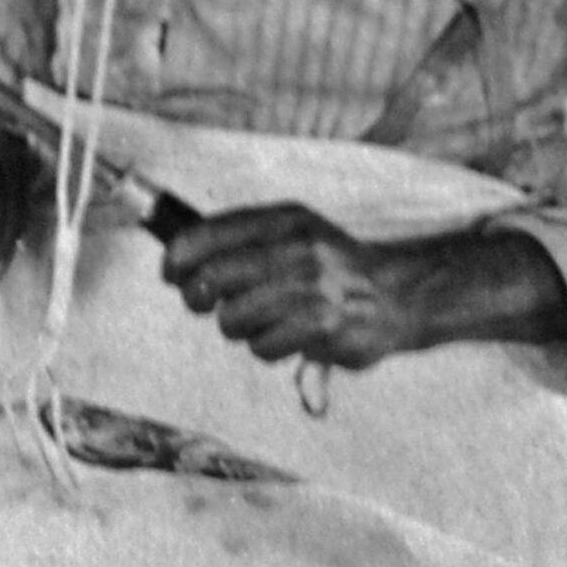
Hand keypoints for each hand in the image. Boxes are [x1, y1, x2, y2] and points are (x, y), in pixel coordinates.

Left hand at [159, 206, 566, 378]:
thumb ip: (241, 239)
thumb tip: (177, 257)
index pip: (210, 232)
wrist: (397, 294)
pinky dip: (267, 346)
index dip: (179, 255)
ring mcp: (311, 288)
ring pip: (233, 319)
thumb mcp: (294, 232)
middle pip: (213, 279)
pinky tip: (288, 335)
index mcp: (285, 219)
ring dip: (239, 326)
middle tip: (206, 303)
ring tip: (265, 318)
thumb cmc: (331, 265)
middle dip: (198, 296)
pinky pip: (262, 346)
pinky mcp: (322, 326)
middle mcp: (297, 248)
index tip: (170, 272)